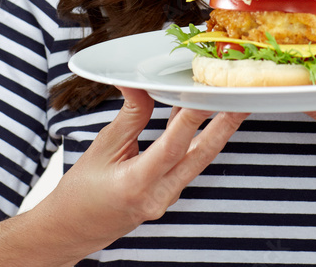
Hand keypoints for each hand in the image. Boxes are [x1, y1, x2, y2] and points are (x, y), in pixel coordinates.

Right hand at [37, 87, 247, 259]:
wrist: (72, 230)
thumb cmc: (80, 192)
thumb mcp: (102, 149)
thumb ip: (130, 117)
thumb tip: (141, 85)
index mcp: (137, 184)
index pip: (172, 146)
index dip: (192, 118)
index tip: (209, 95)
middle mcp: (158, 195)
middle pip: (200, 156)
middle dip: (225, 125)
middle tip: (244, 99)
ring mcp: (166, 198)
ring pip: (197, 159)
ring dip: (214, 130)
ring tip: (230, 101)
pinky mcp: (167, 195)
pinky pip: (187, 163)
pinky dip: (194, 139)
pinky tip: (197, 114)